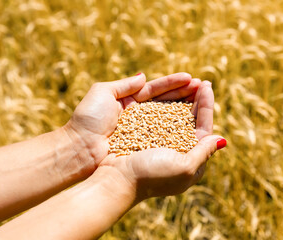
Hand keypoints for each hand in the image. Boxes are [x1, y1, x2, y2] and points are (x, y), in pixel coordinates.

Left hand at [64, 73, 200, 167]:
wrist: (79, 149)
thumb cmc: (88, 120)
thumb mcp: (102, 93)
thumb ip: (124, 84)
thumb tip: (143, 77)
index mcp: (128, 100)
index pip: (155, 88)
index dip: (173, 83)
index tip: (191, 78)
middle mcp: (138, 114)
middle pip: (165, 101)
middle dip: (184, 93)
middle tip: (203, 87)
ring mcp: (142, 130)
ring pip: (168, 115)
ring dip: (185, 106)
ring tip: (202, 98)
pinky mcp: (144, 143)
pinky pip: (164, 132)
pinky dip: (178, 125)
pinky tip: (192, 120)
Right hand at [99, 81, 225, 201]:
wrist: (117, 180)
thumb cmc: (152, 176)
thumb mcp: (185, 168)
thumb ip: (204, 153)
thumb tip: (222, 140)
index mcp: (190, 159)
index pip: (204, 128)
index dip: (207, 107)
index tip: (207, 86)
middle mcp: (177, 150)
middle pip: (191, 120)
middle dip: (197, 100)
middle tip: (201, 81)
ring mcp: (160, 142)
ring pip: (175, 115)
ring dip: (182, 98)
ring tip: (188, 81)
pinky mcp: (144, 136)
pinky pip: (158, 116)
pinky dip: (165, 102)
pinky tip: (169, 92)